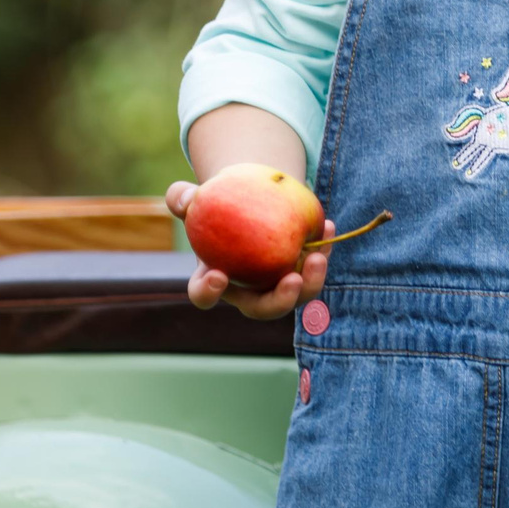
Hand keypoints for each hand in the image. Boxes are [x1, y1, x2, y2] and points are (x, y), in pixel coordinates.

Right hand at [165, 179, 333, 319]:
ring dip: (312, 282)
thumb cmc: (215, 203)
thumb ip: (182, 198)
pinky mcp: (301, 271)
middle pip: (262, 309)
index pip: (204, 297)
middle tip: (292, 280)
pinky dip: (323, 250)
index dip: (209, 293)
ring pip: (297, 297)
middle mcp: (247, 292)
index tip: (218, 275)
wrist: (247, 200)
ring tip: (318, 256)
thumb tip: (187, 199)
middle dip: (280, 301)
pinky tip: (326, 226)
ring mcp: (276, 286)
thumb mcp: (194, 198)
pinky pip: (314, 268)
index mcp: (213, 281)